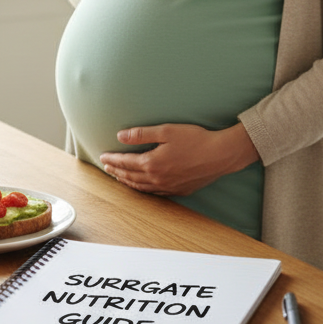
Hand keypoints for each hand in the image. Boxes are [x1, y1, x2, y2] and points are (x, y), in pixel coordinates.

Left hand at [99, 122, 259, 196]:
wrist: (220, 155)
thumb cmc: (195, 139)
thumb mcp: (166, 131)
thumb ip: (141, 134)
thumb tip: (120, 136)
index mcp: (152, 163)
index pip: (125, 162)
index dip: (113, 159)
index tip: (102, 156)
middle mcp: (157, 178)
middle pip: (130, 176)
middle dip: (116, 171)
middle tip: (106, 167)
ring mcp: (168, 186)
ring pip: (141, 187)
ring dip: (127, 181)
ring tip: (119, 177)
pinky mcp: (179, 190)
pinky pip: (155, 192)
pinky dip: (143, 189)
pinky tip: (142, 186)